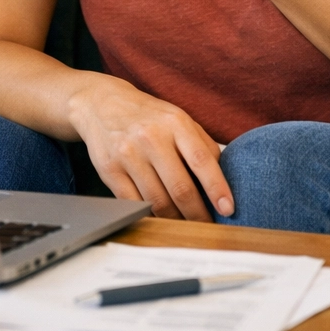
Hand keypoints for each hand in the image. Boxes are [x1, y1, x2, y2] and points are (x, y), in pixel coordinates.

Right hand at [68, 75, 232, 220]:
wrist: (101, 104)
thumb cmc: (148, 116)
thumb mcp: (178, 119)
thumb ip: (203, 145)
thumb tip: (226, 177)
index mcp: (174, 123)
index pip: (202, 161)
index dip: (217, 188)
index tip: (228, 209)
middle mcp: (151, 138)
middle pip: (180, 188)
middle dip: (198, 214)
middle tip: (208, 226)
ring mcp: (128, 154)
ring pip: (157, 201)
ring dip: (175, 219)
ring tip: (186, 224)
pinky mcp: (109, 170)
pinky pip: (134, 203)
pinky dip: (150, 216)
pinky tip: (160, 218)